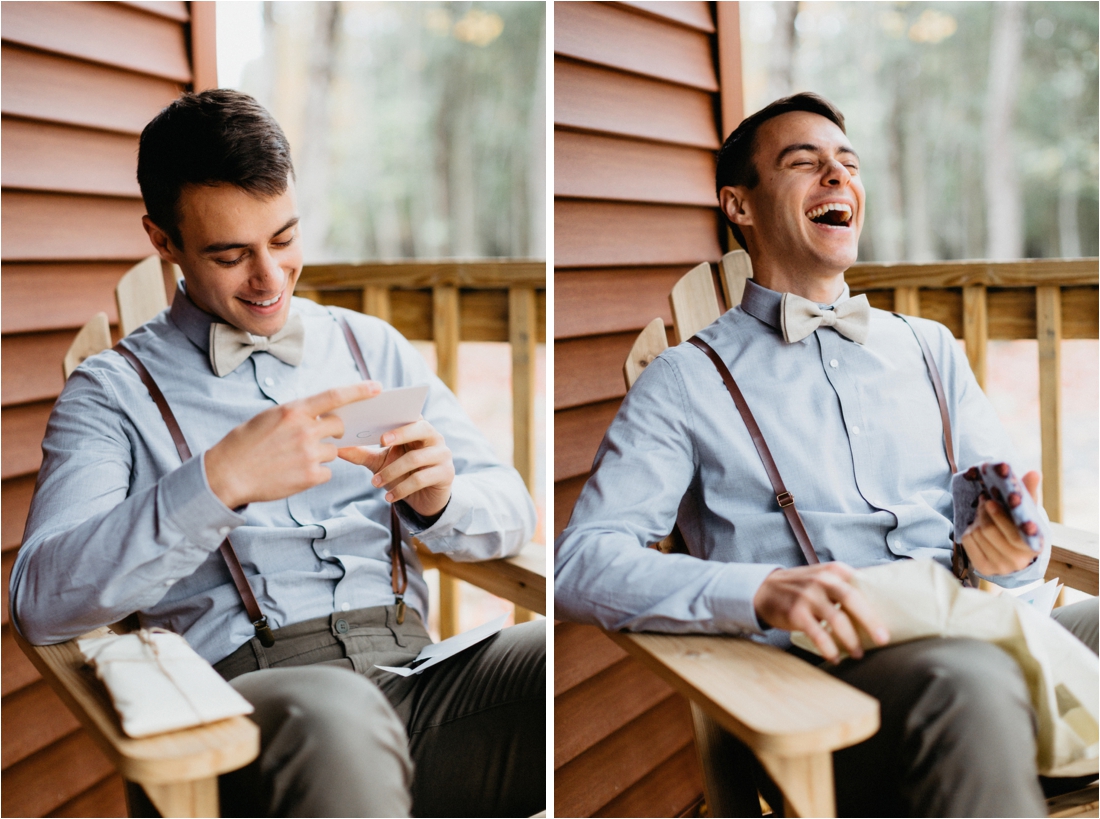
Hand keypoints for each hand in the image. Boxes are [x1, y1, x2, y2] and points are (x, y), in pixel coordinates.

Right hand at [205, 381, 381, 508]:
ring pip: (333, 451)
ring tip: (294, 459)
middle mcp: (305, 430)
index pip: (335, 396)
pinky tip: (294, 473)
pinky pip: (327, 471)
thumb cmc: (245, 444)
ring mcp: (310, 454)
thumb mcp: (268, 418)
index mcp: (293, 411)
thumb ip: (296, 415)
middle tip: (322, 436)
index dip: (359, 390)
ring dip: (321, 454)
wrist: (226, 474)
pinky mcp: (310, 476)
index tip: (378, 387)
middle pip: (338, 427)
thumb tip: (320, 415)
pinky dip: (316, 472)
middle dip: (336, 431)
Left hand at [338, 418, 454, 517]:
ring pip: (416, 459)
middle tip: (381, 442)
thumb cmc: (402, 473)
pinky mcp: (446, 474)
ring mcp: (442, 455)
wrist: (424, 499)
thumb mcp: (380, 462)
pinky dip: (401, 489)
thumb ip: (361, 453)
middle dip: (401, 434)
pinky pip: (421, 479)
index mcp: (418, 427)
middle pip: (421, 428)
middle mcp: (434, 437)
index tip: (380, 422)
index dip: (398, 414)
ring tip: (374, 483)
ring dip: (392, 472)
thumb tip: (336, 448)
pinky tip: (388, 497)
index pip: (411, 413)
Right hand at [753, 562, 889, 662]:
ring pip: (836, 619)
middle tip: (883, 639)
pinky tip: (835, 656)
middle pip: (851, 599)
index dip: (877, 602)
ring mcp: (807, 596)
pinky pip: (817, 634)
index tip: (891, 619)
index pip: (860, 584)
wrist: (763, 589)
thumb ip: (844, 584)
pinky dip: (828, 647)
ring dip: (850, 639)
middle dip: (870, 621)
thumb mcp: (821, 576)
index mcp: (833, 570)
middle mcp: (821, 580)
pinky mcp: (795, 613)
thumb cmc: (799, 587)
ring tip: (858, 653)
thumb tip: (877, 604)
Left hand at [960, 470, 1041, 575]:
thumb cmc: (1020, 527)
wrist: (1013, 553)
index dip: (999, 517)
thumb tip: (1034, 473)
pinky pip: (967, 542)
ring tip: (983, 515)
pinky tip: (977, 528)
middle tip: (984, 500)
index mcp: (1033, 547)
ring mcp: (1000, 567)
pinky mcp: (983, 568)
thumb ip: (1030, 492)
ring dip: (976, 520)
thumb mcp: (1027, 512)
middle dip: (984, 512)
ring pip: (977, 534)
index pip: (1012, 533)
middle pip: (989, 530)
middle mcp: (1018, 561)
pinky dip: (969, 531)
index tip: (990, 501)